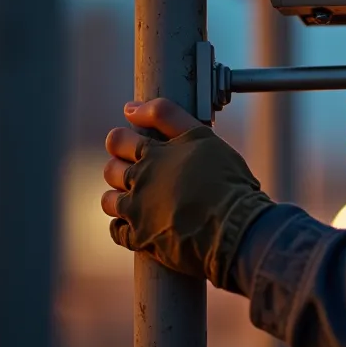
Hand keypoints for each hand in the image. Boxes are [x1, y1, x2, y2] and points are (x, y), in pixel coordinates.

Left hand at [102, 98, 274, 287]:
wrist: (236, 226)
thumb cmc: (226, 180)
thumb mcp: (203, 137)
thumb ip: (167, 116)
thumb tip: (129, 107)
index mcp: (153, 154)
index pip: (120, 139)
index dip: (123, 141)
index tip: (134, 145)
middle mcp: (140, 180)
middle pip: (111, 169)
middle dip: (121, 169)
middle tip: (142, 174)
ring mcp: (137, 211)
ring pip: (108, 201)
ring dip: (119, 198)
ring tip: (140, 200)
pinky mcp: (141, 239)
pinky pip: (117, 232)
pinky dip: (124, 228)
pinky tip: (141, 225)